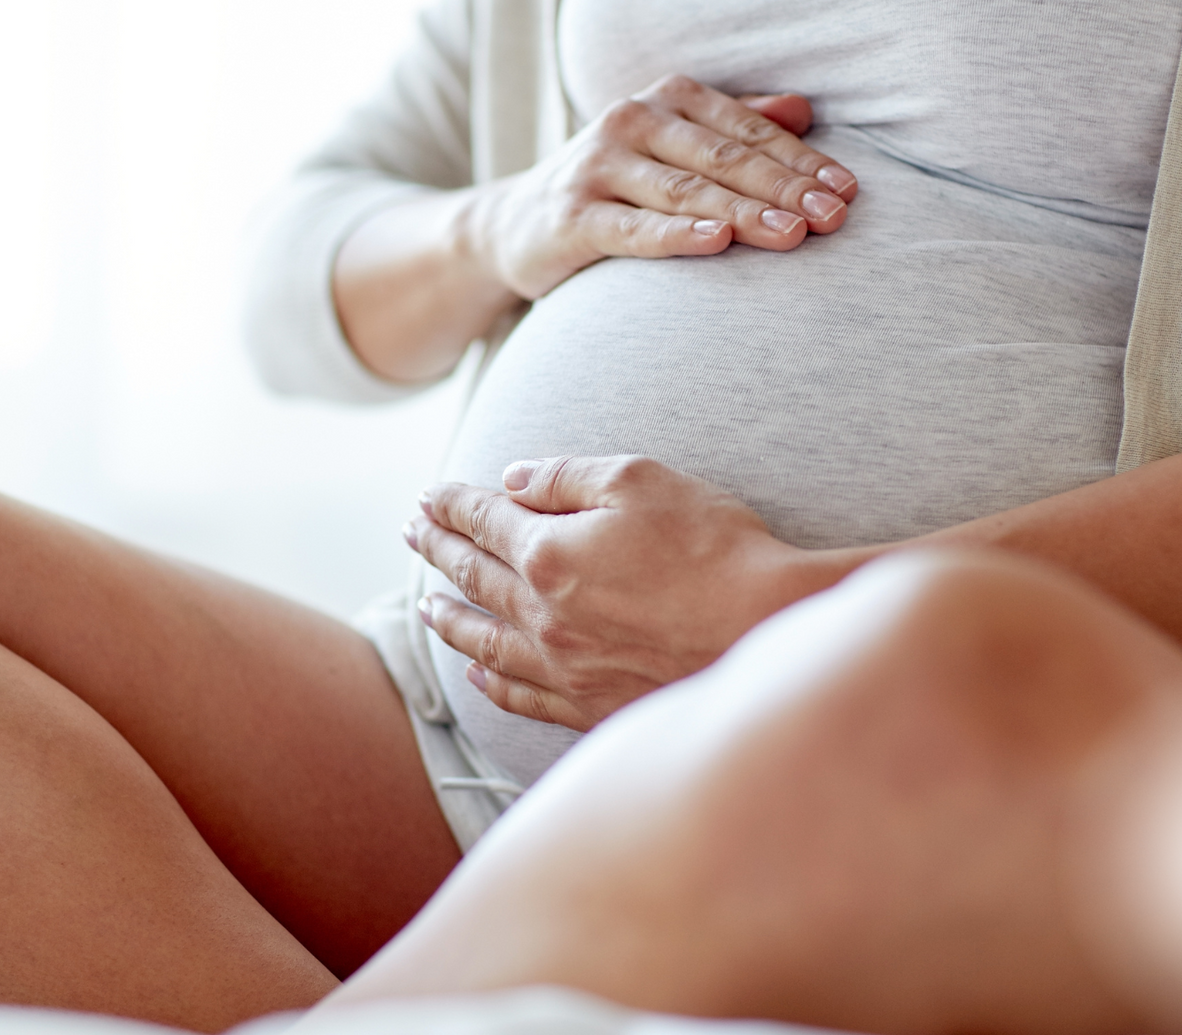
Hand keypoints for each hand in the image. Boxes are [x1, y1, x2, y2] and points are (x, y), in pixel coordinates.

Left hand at [405, 455, 853, 730]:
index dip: (452, 504)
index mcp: (549, 553)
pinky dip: (491, 682)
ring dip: (449, 618)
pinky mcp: (592, 704)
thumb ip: (566, 477)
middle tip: (412, 534)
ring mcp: (565, 665)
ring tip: (426, 606)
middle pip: (475, 576)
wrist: (768, 627)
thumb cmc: (714, 545)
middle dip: (438, 549)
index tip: (428, 496)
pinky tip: (477, 674)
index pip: (483, 520)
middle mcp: (543, 614)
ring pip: (485, 641)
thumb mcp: (640, 480)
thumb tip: (512, 480)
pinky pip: (522, 695)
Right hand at [466, 75, 858, 299]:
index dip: (802, 161)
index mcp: (667, 99)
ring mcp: (598, 166)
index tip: (847, 191)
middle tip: (834, 217)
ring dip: (745, 212)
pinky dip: (677, 234)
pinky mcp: (572, 215)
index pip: (749, 131)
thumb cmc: (614, 188)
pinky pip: (633, 228)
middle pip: (725, 158)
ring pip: (687, 190)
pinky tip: (717, 241)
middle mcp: (632, 121)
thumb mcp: (673, 148)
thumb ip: (735, 127)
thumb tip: (803, 111)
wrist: (516, 225)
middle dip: (785, 189)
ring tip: (794, 234)